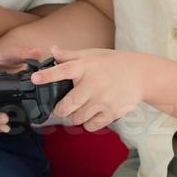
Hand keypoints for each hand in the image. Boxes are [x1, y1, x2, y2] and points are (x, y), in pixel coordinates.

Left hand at [32, 45, 148, 131]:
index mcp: (86, 67)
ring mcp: (103, 100)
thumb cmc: (113, 63)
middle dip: (60, 110)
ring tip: (78, 112)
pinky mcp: (112, 112)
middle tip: (61, 109)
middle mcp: (93, 83)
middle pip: (67, 105)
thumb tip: (51, 50)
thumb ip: (70, 55)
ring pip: (77, 118)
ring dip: (74, 118)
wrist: (142, 74)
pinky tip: (91, 116)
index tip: (35, 79)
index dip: (47, 76)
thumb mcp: (93, 55)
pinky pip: (91, 125)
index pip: (62, 70)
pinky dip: (88, 124)